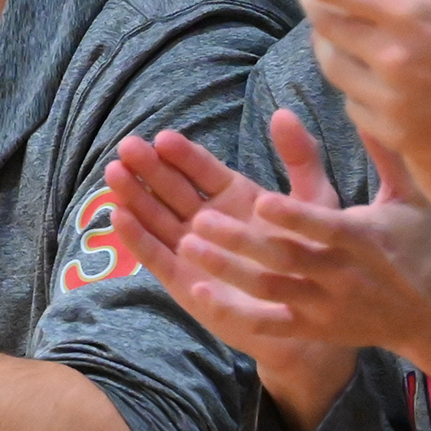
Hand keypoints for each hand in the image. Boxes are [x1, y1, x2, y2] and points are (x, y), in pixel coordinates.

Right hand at [106, 125, 359, 425]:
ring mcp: (193, 251)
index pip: (203, 170)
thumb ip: (301, 158)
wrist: (312, 317)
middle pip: (172, 190)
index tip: (164, 138)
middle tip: (128, 148)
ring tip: (115, 174)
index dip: (183, 155)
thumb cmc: (316, 258)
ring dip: (135, 197)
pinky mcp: (184, 281)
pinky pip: (156, 256)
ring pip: (158, 218)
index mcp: (236, 198)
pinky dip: (137, 238)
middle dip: (150, 169)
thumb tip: (282, 113)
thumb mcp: (314, 202)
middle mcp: (210, 221)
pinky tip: (120, 216)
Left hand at [285, 0, 430, 173]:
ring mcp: (391, 99)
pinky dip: (354, 82)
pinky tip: (370, 68)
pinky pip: (353, 104)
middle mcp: (391, 57)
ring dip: (330, 41)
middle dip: (313, 0)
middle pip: (323, 23)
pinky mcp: (397, 133)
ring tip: (341, 25)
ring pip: (332, 65)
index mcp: (409, 11)